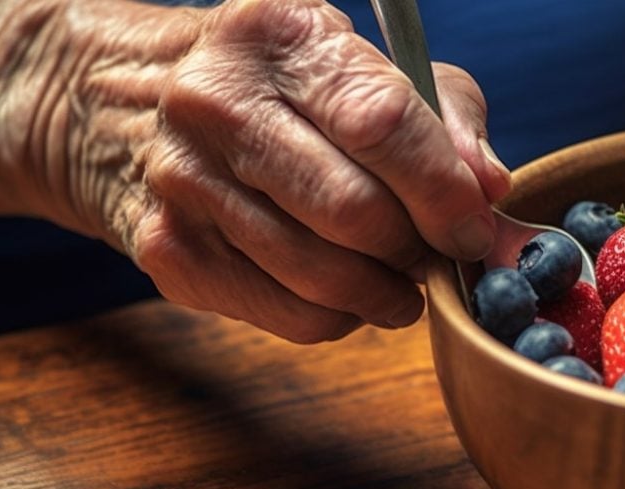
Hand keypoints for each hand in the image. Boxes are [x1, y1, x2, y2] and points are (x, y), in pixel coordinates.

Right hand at [0, 0, 509, 342]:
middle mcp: (218, 102)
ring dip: (386, 292)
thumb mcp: (367, 70)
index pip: (382, 124)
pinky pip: (290, 315)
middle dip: (418, 249)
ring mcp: (183, 181)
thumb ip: (445, 120)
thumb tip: (490, 190)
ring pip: (323, 276)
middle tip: (438, 254)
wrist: (134, 109)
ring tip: (401, 277)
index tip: (475, 229)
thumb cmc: (285, 91)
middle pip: (354, 212)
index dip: (444, 192)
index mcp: (281, 37)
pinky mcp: (169, 252)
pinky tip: (347, 291)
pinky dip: (341, 315)